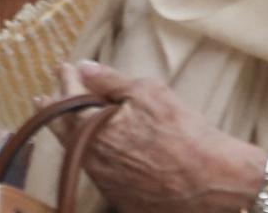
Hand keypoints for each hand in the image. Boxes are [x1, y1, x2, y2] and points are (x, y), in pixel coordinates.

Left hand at [46, 61, 264, 212]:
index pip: (66, 100)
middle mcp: (91, 160)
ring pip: (80, 152)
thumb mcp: (149, 93)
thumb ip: (110, 80)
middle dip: (57, 108)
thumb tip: (84, 68)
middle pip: (63, 130)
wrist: (217, 180)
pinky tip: (103, 147)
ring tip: (73, 118)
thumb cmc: (185, 132)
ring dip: (75, 132)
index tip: (65, 68)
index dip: (65, 80)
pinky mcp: (122, 200)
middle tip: (50, 95)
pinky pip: (101, 173)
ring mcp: (105, 183)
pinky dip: (98, 156)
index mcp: (91, 130)